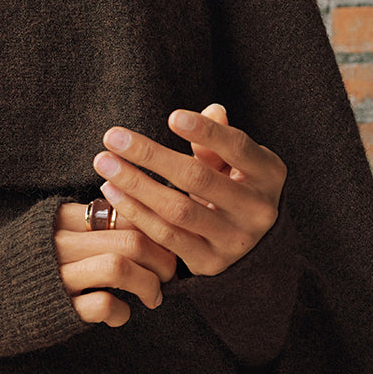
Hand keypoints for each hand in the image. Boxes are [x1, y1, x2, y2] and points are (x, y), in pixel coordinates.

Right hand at [53, 202, 177, 326]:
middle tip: (169, 274)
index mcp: (63, 219)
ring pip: (119, 266)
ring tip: (152, 297)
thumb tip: (143, 225)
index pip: (125, 212)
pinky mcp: (58, 308)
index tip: (167, 243)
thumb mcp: (54, 233)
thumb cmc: (29, 265)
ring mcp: (58, 275)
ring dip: (148, 284)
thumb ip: (89, 226)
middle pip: (130, 239)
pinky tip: (119, 315)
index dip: (156, 228)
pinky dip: (120, 312)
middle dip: (163, 259)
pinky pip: (102, 304)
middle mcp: (61, 243)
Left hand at [91, 102, 285, 277]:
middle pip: (198, 178)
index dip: (206, 132)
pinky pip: (166, 236)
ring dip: (135, 184)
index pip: (237, 148)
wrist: (252, 245)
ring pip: (178, 210)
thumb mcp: (238, 162)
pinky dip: (136, 212)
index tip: (171, 117)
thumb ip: (221, 140)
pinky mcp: (210, 263)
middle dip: (151, 155)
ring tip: (104, 163)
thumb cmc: (237, 188)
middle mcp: (258, 209)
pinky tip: (112, 191)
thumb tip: (212, 110)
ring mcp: (234, 240)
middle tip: (113, 137)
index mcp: (269, 174)